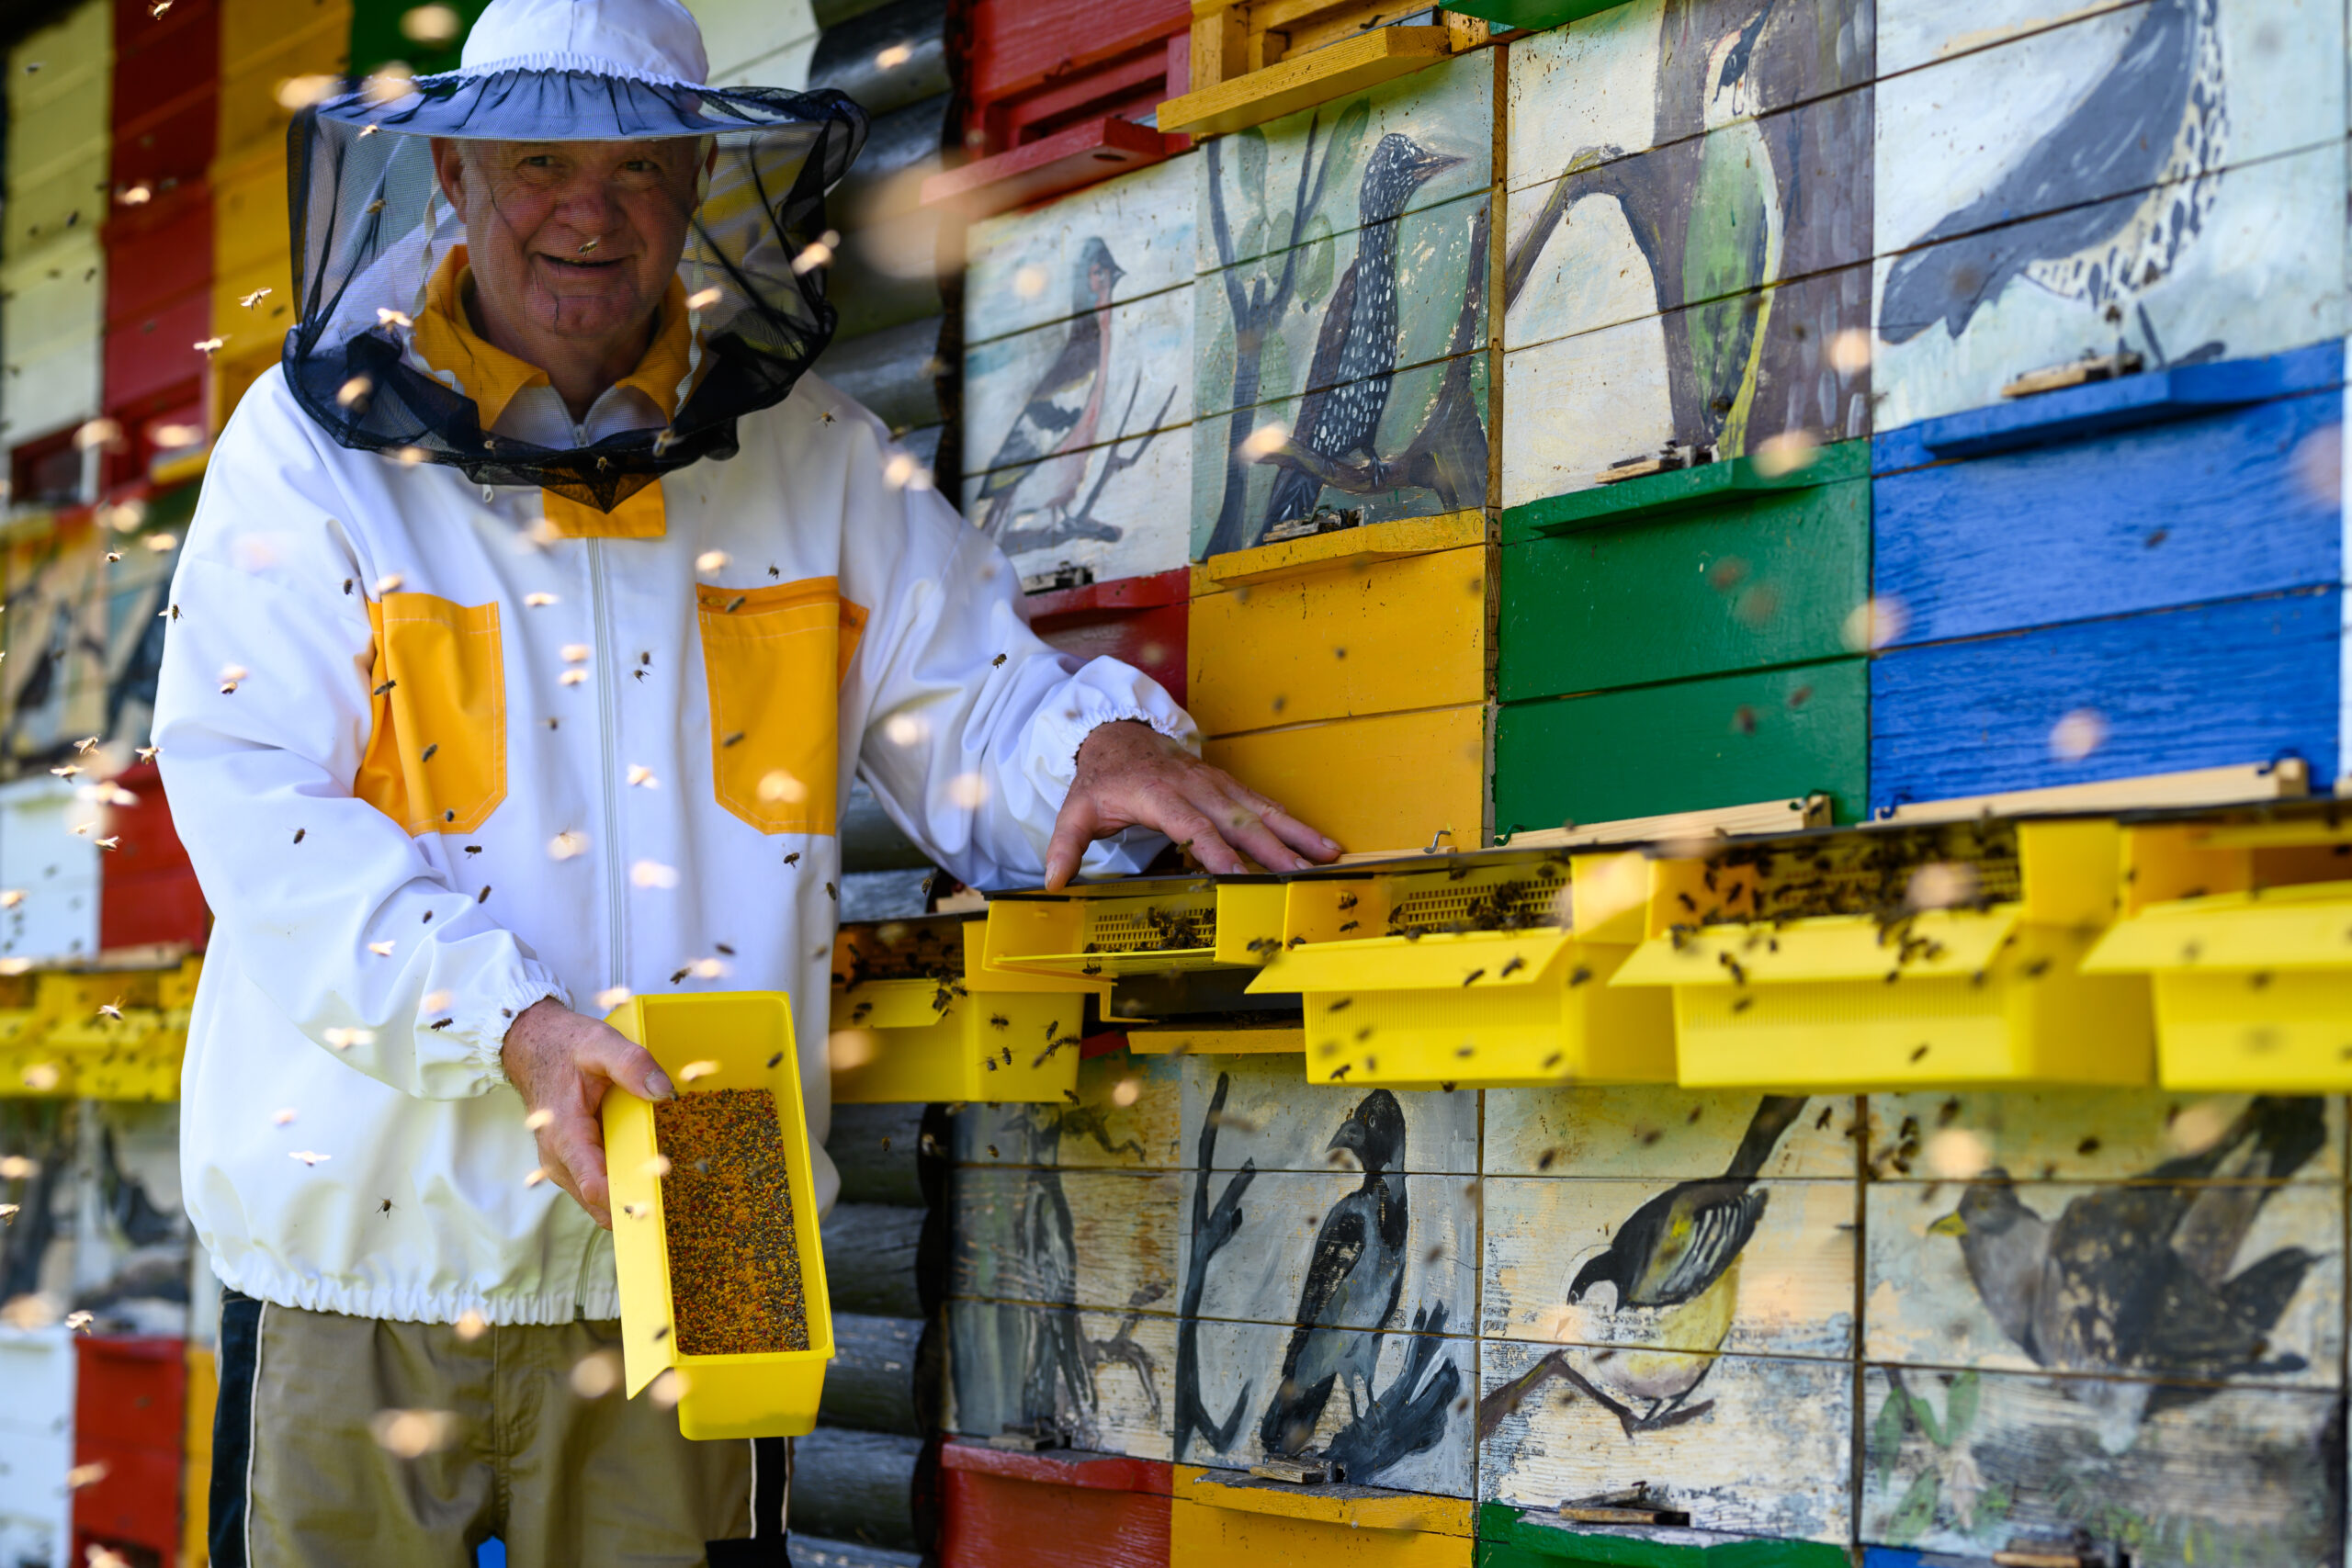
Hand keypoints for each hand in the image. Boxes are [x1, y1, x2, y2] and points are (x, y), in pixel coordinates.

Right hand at [501, 998, 674, 1227]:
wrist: (531, 1046)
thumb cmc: (563, 1046)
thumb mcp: (599, 1043)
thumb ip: (631, 1064)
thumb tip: (663, 1092)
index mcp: (565, 1134)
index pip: (595, 1187)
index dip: (629, 1199)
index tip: (662, 1201)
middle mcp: (558, 1158)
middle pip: (599, 1204)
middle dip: (635, 1205)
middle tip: (677, 1196)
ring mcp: (562, 1164)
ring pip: (598, 1201)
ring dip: (629, 1197)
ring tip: (667, 1184)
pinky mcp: (570, 1162)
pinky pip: (596, 1186)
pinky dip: (620, 1185)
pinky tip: (647, 1172)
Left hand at [1044, 720, 1342, 888]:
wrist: (1118, 732)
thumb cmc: (1101, 778)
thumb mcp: (1076, 809)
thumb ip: (1065, 847)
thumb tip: (1053, 883)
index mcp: (1158, 794)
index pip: (1192, 826)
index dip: (1215, 851)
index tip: (1238, 876)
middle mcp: (1195, 787)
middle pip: (1237, 821)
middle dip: (1271, 849)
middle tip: (1299, 875)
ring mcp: (1216, 784)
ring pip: (1260, 810)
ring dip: (1295, 834)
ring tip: (1328, 856)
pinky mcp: (1228, 785)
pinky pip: (1265, 804)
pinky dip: (1294, 822)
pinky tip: (1320, 841)